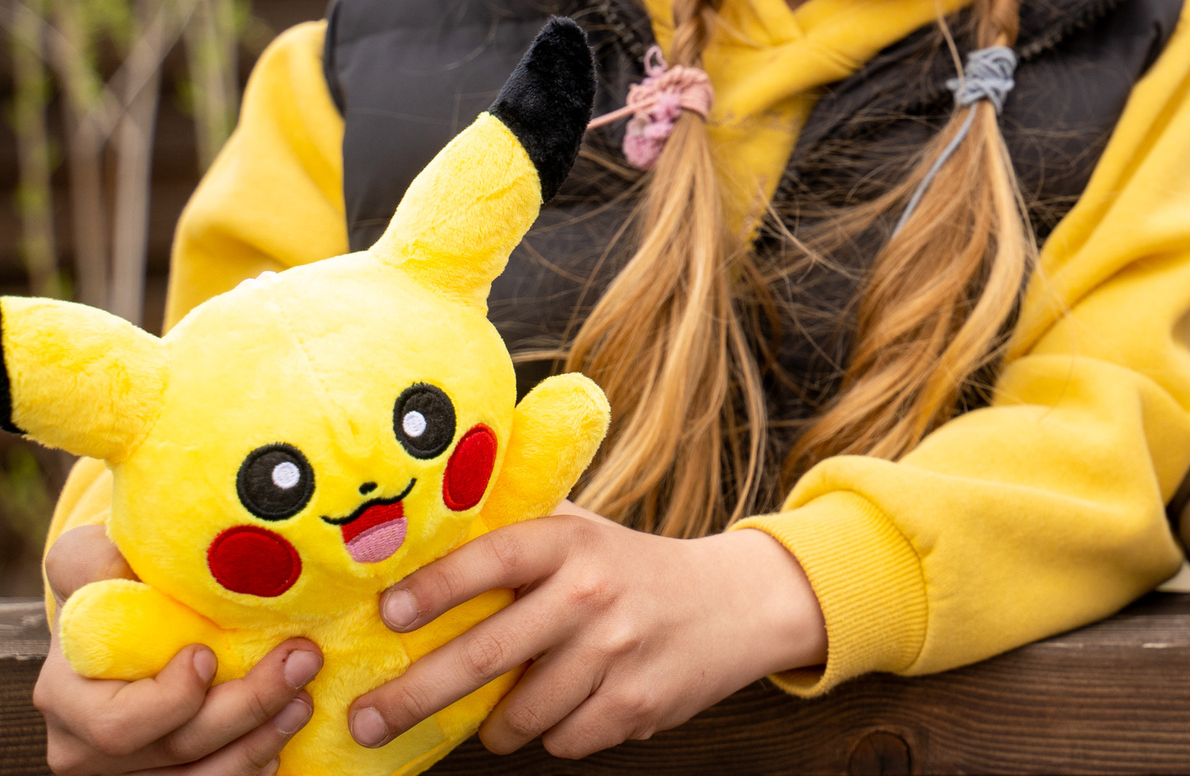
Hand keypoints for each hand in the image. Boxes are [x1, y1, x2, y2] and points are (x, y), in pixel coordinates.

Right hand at [33, 524, 319, 775]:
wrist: (125, 624)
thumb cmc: (113, 587)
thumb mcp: (93, 562)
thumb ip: (93, 560)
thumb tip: (117, 559)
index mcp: (66, 696)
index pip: (119, 724)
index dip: (172, 699)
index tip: (209, 655)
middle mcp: (86, 748)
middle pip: (176, 749)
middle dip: (247, 707)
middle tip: (302, 661)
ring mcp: (124, 772)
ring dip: (260, 740)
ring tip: (304, 698)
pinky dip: (250, 764)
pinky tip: (280, 736)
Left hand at [346, 502, 825, 758]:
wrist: (736, 604)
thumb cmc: (632, 569)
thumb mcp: (584, 534)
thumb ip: (516, 533)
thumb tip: (412, 540)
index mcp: (573, 543)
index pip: (493, 557)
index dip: (435, 586)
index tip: (388, 613)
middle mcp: (594, 592)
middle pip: (486, 654)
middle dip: (414, 695)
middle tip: (367, 720)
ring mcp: (618, 651)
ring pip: (518, 716)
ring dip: (497, 726)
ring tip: (503, 711)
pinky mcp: (635, 704)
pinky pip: (561, 741)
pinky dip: (555, 733)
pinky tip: (574, 705)